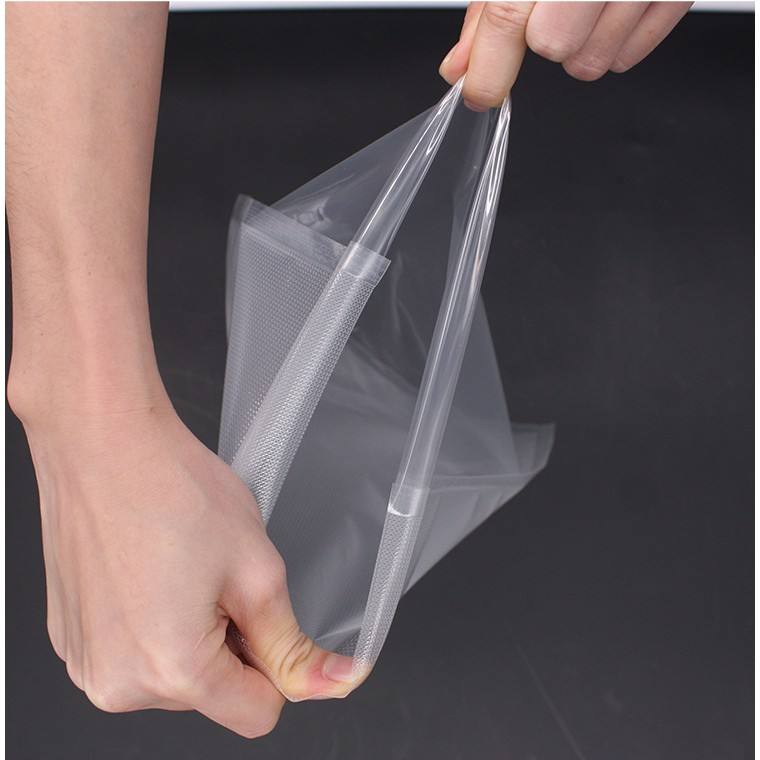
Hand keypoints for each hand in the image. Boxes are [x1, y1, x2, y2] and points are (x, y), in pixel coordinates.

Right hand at [20, 402, 357, 736]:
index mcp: (171, 670)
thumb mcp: (256, 570)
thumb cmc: (172, 488)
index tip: (267, 619)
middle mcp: (117, 681)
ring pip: (173, 674)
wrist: (103, 442)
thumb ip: (292, 644)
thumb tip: (334, 682)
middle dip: (228, 643)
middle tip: (217, 576)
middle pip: (212, 693)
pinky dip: (153, 622)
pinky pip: (133, 652)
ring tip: (181, 567)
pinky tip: (151, 569)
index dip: (276, 667)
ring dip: (190, 633)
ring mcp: (86, 661)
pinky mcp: (70, 638)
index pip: (258, 714)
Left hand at [439, 1, 691, 108]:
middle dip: (548, 38)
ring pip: (593, 62)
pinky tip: (613, 7)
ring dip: (582, 45)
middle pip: (555, 46)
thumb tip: (461, 65)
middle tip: (557, 5)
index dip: (490, 66)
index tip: (481, 93)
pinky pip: (629, 56)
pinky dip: (614, 42)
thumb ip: (488, 10)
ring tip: (589, 2)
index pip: (510, 14)